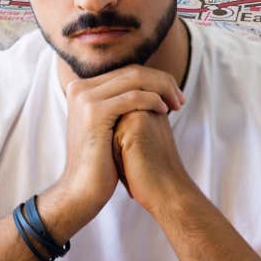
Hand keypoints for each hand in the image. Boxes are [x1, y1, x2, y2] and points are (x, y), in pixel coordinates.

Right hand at [42, 65, 183, 238]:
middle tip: (181, 99)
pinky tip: (165, 110)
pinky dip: (153, 100)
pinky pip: (133, 97)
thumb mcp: (110, 125)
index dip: (155, 79)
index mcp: (83, 88)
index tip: (175, 94)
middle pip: (132, 72)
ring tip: (178, 104)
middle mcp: (80, 88)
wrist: (82, 189)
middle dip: (163, 82)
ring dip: (163, 89)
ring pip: (135, 79)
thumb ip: (122, 102)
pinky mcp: (94, 112)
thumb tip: (149, 86)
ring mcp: (85, 98)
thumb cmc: (101, 161)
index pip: (127, 72)